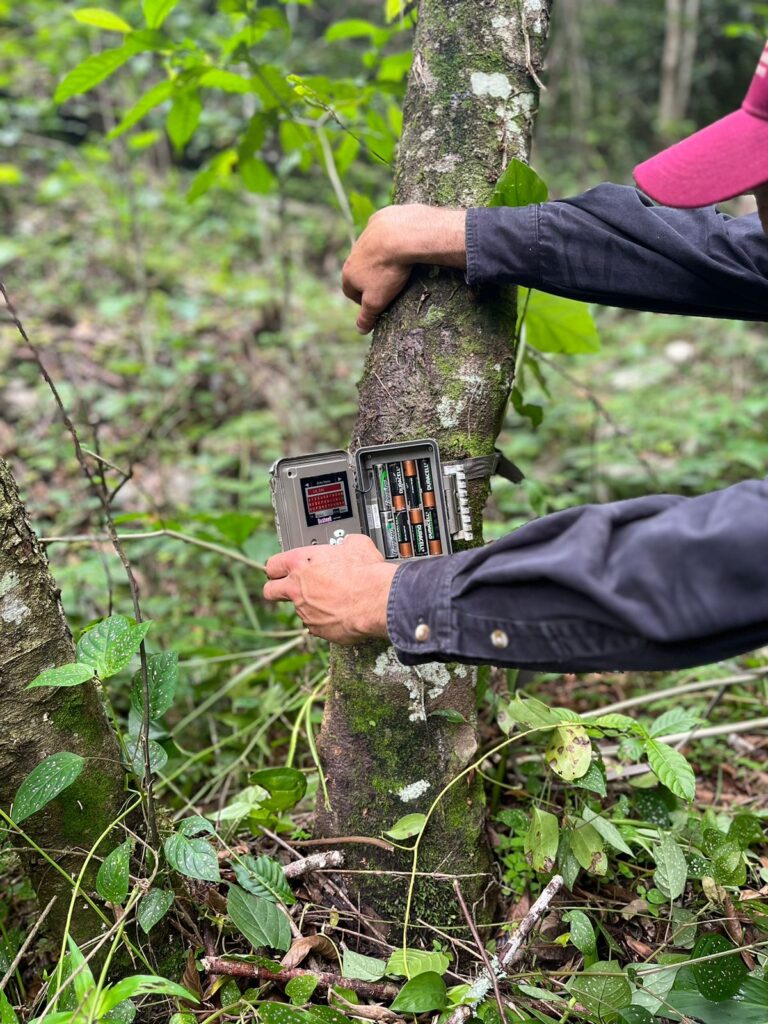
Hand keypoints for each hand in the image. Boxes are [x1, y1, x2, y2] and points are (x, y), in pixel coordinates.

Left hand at [263, 534, 397, 643]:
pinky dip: (326, 620)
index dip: (277, 568)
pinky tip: (341, 613)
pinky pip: (316, 625)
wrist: (377, 600)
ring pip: (298, 609)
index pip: (273, 565)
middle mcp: (297, 587)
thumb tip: (347, 544)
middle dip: (276, 590)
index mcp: (301, 562)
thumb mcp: (355, 544)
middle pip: (270, 591)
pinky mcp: (317, 629)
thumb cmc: (366, 572)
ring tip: (333, 600)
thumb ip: (342, 545)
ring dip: (310, 605)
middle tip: (288, 588)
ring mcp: (305, 611)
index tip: (281, 570)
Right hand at [342, 204, 466, 333]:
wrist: (401, 234)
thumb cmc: (388, 271)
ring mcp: (366, 234)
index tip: (374, 304)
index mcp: (349, 272)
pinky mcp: (381, 219)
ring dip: (380, 258)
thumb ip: (367, 316)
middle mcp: (354, 252)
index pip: (349, 291)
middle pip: (359, 269)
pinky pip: (384, 232)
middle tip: (387, 285)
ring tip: (397, 265)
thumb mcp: (377, 300)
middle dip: (370, 278)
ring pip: (371, 250)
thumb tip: (359, 330)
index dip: (361, 300)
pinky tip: (404, 244)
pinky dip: (392, 239)